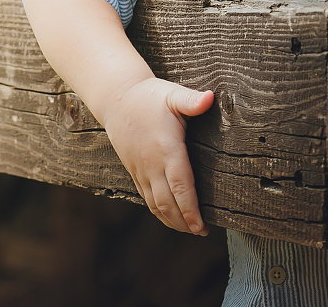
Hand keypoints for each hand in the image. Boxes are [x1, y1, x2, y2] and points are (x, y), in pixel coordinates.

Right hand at [100, 77, 214, 234]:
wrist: (117, 99)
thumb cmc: (149, 96)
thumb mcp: (172, 95)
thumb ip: (192, 100)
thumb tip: (211, 98)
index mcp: (166, 148)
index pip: (180, 185)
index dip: (190, 208)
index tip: (202, 225)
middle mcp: (152, 164)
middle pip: (168, 202)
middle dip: (185, 221)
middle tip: (202, 232)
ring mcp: (141, 170)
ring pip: (156, 204)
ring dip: (172, 221)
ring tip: (191, 230)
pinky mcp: (135, 172)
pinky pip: (147, 198)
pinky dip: (159, 212)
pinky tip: (171, 217)